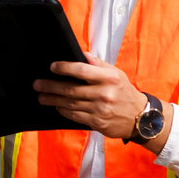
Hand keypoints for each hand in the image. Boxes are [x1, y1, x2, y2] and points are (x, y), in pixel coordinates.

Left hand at [34, 57, 158, 146]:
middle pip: (71, 89)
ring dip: (53, 100)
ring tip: (41, 96)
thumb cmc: (125, 93)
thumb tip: (81, 55)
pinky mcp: (97, 123)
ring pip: (70, 104)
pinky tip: (56, 107)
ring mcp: (100, 110)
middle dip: (51, 86)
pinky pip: (75, 116)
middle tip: (38, 84)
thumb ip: (98, 64)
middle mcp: (104, 94)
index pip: (82, 70)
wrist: (140, 117)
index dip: (65, 68)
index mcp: (109, 78)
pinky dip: (63, 111)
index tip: (52, 67)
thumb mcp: (116, 74)